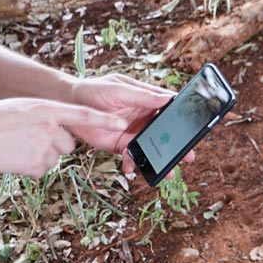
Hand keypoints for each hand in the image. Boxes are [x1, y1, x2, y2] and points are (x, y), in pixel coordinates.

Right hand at [0, 98, 127, 178]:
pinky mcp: (37, 166)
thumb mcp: (21, 109)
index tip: (122, 123)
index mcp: (47, 109)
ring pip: (52, 159)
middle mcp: (50, 127)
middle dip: (53, 147)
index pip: (83, 115)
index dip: (104, 120)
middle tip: (28, 142)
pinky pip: (41, 171)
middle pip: (67, 145)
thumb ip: (42, 116)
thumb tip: (56, 130)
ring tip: (15, 149)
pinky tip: (13, 159)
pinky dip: (28, 168)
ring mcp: (45, 147)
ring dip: (38, 158)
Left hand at [69, 75, 184, 172]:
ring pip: (151, 148)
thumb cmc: (93, 90)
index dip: (182, 119)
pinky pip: (132, 156)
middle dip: (176, 146)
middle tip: (188, 157)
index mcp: (146, 99)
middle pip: (165, 132)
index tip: (194, 131)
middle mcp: (143, 117)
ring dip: (159, 159)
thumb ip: (141, 96)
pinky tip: (130, 167)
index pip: (170, 108)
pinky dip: (133, 163)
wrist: (68, 105)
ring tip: (166, 172)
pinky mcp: (120, 145)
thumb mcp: (118, 90)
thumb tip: (167, 98)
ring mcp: (133, 132)